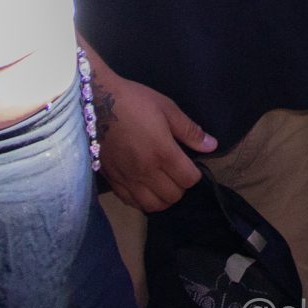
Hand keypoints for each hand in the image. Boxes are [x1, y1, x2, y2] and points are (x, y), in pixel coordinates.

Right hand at [89, 66, 215, 211]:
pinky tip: (143, 188)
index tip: (190, 164)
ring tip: (162, 184)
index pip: (189, 180)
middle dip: (180, 187)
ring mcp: (127, 179)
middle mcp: (146, 172)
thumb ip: (190, 131)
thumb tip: (212, 145)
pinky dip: (141, 201)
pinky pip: (131, 203)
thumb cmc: (134, 101)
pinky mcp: (112, 181)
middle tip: (177, 173)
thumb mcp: (167, 108)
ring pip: (152, 206)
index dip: (195, 174)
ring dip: (162, 198)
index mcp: (163, 153)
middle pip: (173, 196)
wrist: (95, 103)